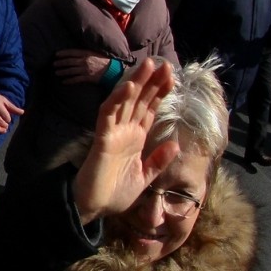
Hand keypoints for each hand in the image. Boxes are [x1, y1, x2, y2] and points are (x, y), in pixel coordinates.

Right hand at [0, 89, 24, 141]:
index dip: (8, 119)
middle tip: (5, 125)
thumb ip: (12, 107)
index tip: (6, 118)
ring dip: (0, 130)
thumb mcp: (3, 100)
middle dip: (5, 125)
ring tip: (3, 130)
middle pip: (1, 123)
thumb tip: (22, 112)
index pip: (6, 117)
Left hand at [55, 49, 112, 84]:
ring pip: (71, 71)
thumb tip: (77, 52)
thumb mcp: (96, 52)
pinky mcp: (87, 78)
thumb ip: (86, 53)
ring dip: (62, 71)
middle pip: (69, 61)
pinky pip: (76, 79)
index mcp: (87, 53)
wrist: (113, 70)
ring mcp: (85, 70)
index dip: (63, 53)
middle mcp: (84, 61)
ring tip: (56, 72)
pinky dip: (69, 81)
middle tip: (53, 64)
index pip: (72, 52)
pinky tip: (64, 82)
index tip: (56, 54)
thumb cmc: (105, 60)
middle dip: (60, 63)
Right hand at [72, 58, 178, 223]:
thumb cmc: (115, 194)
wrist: (94, 208)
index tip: (171, 76)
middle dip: (151, 81)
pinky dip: (117, 99)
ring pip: (125, 101)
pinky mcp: (102, 138)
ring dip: (136, 82)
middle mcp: (125, 131)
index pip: (149, 109)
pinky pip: (109, 114)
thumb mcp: (145, 177)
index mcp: (135, 138)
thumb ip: (158, 160)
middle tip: (162, 62)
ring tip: (148, 64)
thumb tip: (175, 143)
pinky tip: (128, 86)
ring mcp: (113, 132)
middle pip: (139, 100)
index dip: (159, 92)